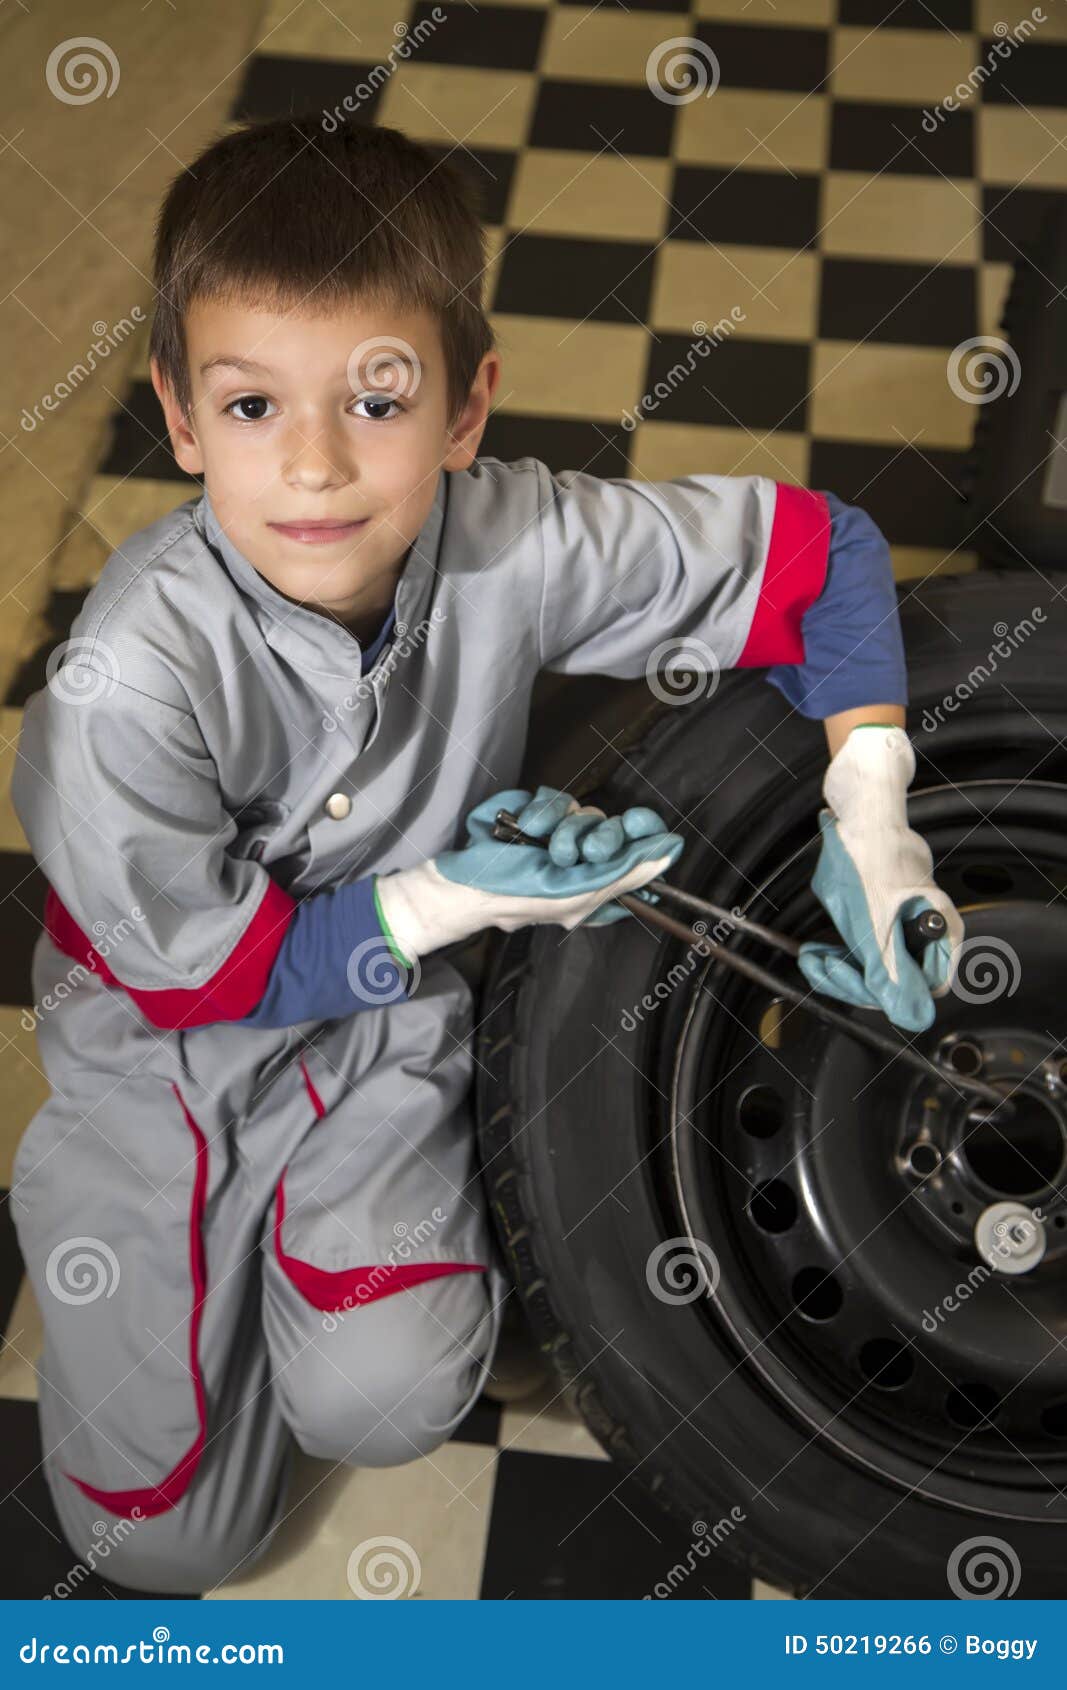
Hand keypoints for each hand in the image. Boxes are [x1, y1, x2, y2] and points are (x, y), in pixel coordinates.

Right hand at [507, 785, 677, 925]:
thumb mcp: (578, 894)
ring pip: (587, 813)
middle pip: (616, 830)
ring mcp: (562, 835)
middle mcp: (585, 860)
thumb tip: (669, 854)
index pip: (641, 854)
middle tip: (582, 852)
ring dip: (565, 828)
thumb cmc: (517, 897)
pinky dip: (544, 811)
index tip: (636, 826)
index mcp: (600, 886)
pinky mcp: (541, 814)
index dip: (646, 835)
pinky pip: (558, 799)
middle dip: (599, 837)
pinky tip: (527, 827)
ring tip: (544, 845)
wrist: (466, 878)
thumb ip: (626, 873)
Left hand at [795, 726, 963, 1031]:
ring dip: (841, 966)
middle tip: (817, 964)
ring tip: (813, 954)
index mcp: (938, 932)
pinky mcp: (886, 914)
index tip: (844, 976)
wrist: (858, 805)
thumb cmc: (870, 853)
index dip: (879, 993)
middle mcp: (928, 931)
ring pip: (875, 967)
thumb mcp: (871, 918)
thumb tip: (912, 1016)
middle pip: (894, 983)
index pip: (919, 992)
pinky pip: (866, 947)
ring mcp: (906, 922)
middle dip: (850, 979)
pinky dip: (840, 948)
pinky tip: (819, 946)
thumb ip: (887, 969)